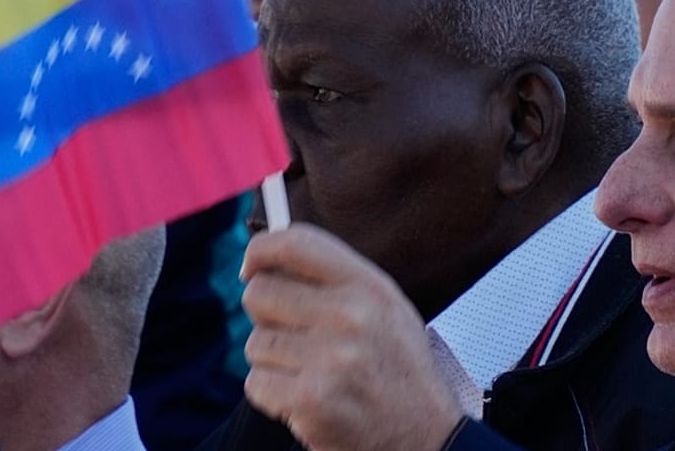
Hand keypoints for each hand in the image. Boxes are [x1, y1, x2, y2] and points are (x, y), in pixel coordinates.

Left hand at [239, 224, 461, 450]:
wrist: (422, 433)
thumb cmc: (395, 367)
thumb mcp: (383, 307)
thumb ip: (334, 278)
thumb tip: (267, 259)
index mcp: (368, 286)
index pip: (296, 243)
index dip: (261, 248)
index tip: (251, 266)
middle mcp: (351, 315)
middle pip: (260, 293)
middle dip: (265, 315)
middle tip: (293, 336)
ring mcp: (331, 358)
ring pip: (255, 343)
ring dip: (273, 361)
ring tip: (311, 373)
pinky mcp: (311, 400)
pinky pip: (256, 383)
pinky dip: (272, 394)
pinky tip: (304, 398)